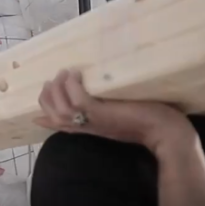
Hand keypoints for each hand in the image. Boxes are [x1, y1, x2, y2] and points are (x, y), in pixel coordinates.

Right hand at [33, 69, 196, 154]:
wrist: (165, 132)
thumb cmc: (145, 121)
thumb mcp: (117, 115)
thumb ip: (101, 109)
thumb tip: (94, 97)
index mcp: (88, 126)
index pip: (56, 122)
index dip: (44, 110)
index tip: (39, 98)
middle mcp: (86, 125)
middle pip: (53, 114)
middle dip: (47, 96)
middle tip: (53, 79)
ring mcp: (93, 120)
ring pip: (60, 109)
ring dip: (57, 89)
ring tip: (64, 73)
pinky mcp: (102, 113)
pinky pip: (77, 101)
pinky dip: (72, 86)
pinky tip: (75, 75)